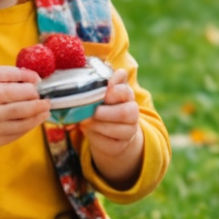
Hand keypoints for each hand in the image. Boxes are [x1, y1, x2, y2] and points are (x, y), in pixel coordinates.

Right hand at [0, 66, 49, 153]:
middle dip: (37, 104)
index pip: (10, 91)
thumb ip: (5, 73)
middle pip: (18, 110)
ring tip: (46, 109)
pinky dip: (28, 127)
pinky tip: (36, 120)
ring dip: (37, 117)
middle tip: (47, 99)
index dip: (28, 88)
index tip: (38, 84)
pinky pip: (15, 135)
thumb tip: (33, 76)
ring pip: (20, 125)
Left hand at [80, 69, 144, 183]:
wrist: (109, 132)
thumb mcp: (103, 92)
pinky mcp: (120, 146)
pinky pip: (108, 144)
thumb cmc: (103, 106)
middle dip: (106, 112)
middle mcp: (133, 113)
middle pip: (126, 112)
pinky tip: (88, 130)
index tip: (101, 93)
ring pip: (116, 130)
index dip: (113, 91)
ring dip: (97, 125)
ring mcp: (128, 131)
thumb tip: (113, 72)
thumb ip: (106, 81)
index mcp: (128, 96)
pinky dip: (95, 137)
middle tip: (92, 112)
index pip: (125, 91)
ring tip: (85, 121)